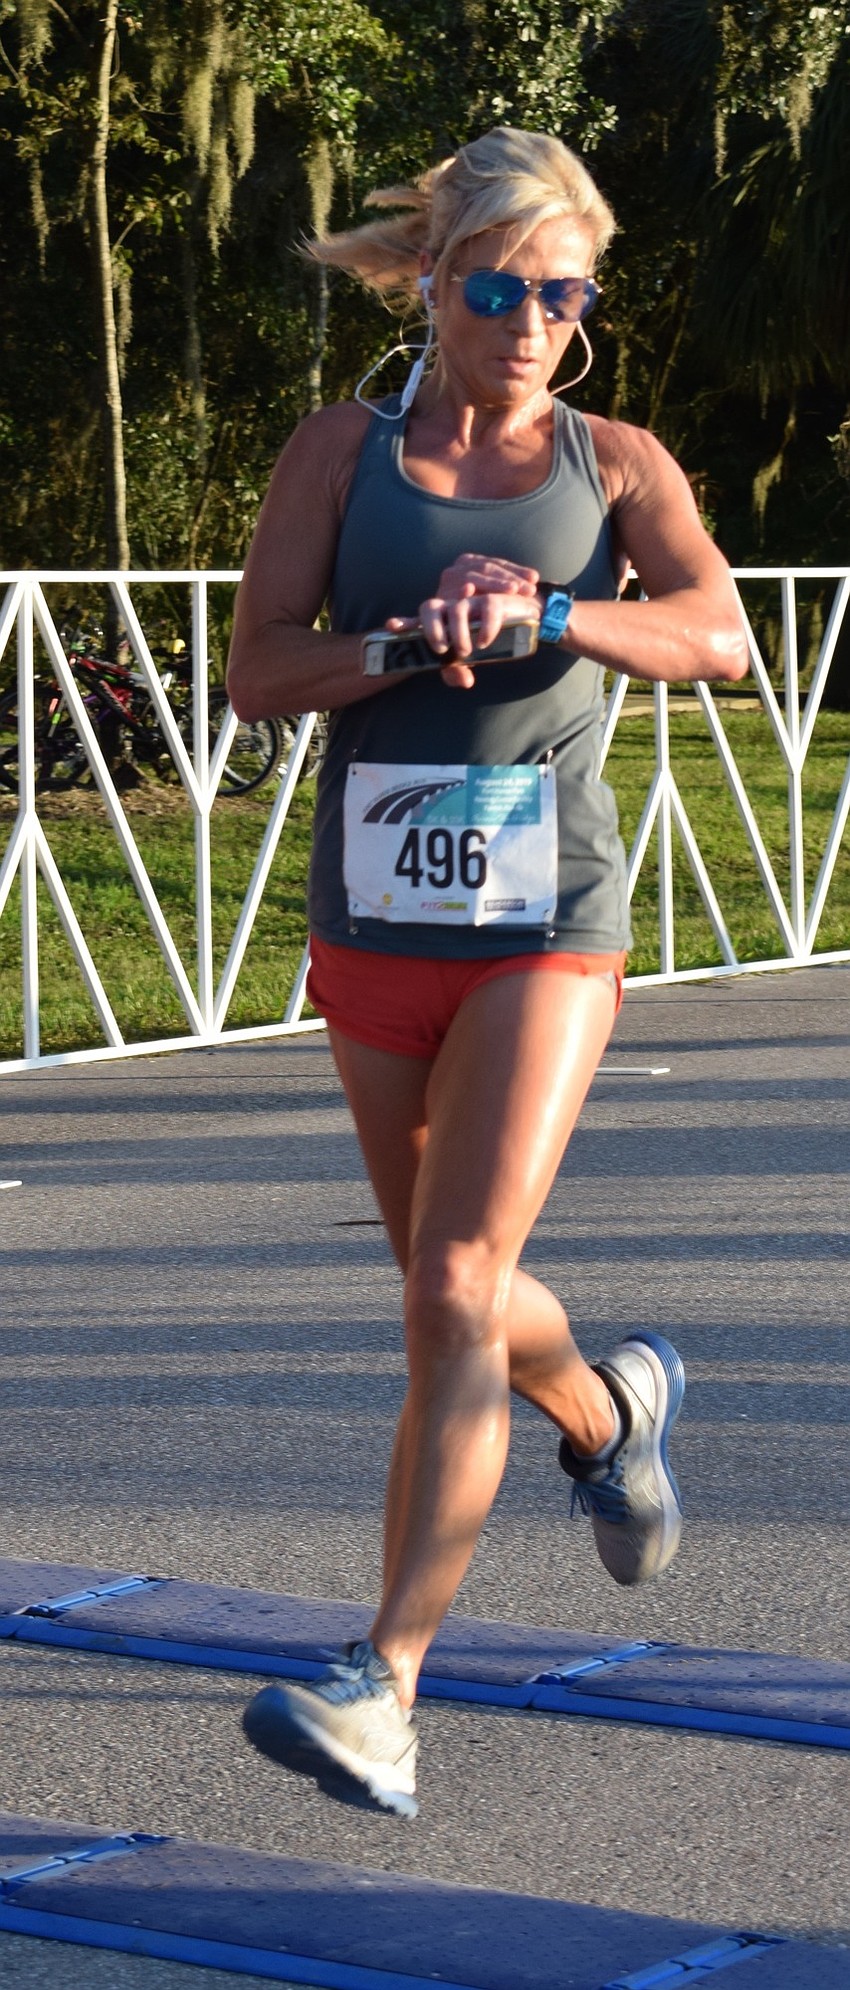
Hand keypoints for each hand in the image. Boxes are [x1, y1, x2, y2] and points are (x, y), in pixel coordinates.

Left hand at [385, 554, 540, 689]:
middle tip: (440, 648)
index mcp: (443, 620)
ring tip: (465, 651)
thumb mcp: (472, 657)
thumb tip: (464, 681)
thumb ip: (460, 671)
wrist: (523, 620)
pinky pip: (487, 609)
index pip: (418, 619)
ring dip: (458, 631)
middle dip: (431, 628)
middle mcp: (453, 607)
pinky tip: (485, 642)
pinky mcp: (494, 600)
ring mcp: (472, 601)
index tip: (392, 626)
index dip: (405, 622)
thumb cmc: (489, 637)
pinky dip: (485, 627)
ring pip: (457, 609)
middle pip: (431, 607)